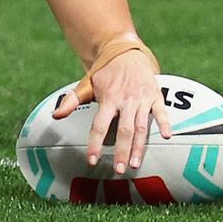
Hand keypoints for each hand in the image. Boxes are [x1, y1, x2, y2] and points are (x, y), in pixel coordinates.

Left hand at [52, 50, 171, 173]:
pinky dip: (165, 123)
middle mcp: (125, 101)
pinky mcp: (155, 95)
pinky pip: (161, 111)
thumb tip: (55, 115)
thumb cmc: (104, 72)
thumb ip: (71, 100)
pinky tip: (167, 137)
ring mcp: (141, 98)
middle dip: (121, 151)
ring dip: (139, 147)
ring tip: (136, 164)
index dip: (95, 143)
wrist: (125, 51)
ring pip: (141, 126)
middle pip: (123, 130)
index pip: (99, 125)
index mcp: (108, 99)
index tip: (92, 160)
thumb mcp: (86, 84)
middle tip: (119, 170)